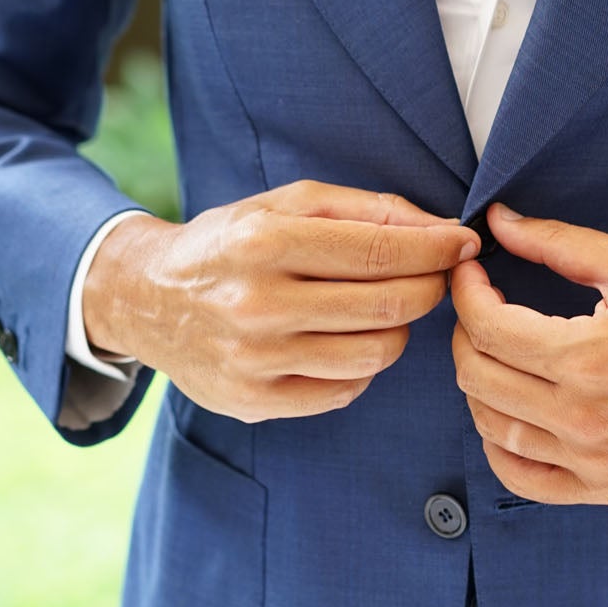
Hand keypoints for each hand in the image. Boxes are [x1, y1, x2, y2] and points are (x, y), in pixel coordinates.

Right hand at [82, 179, 478, 420]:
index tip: (464, 244)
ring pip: (377, 353)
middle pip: (389, 305)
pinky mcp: (255, 402)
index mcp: (264, 241)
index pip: (381, 252)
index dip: (437, 249)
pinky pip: (347, 389)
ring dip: (400, 328)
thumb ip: (365, 209)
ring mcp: (256, 360)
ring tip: (387, 308)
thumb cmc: (231, 243)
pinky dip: (363, 364)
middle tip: (435, 276)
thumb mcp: (285, 203)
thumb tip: (441, 230)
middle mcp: (257, 303)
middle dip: (430, 286)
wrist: (144, 298)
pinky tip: (347, 340)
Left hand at [450, 203, 607, 504]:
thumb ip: (559, 243)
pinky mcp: (605, 487)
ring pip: (491, 426)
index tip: (471, 275)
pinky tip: (508, 415)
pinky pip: (523, 479)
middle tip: (483, 308)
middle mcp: (585, 418)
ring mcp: (593, 460)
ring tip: (497, 354)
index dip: (467, 294)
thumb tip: (500, 223)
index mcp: (590, 358)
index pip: (488, 328)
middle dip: (467, 334)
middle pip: (478, 378)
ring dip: (480, 384)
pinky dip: (500, 447)